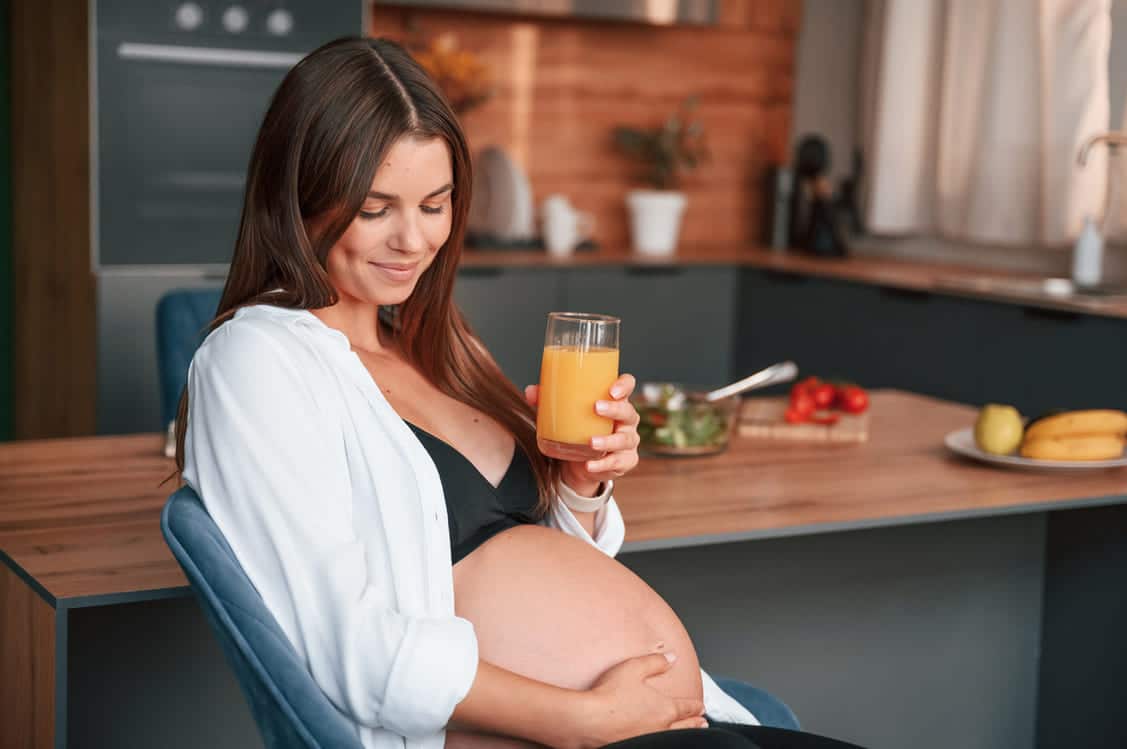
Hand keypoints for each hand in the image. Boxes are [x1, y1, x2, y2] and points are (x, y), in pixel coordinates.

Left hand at [524, 374, 640, 493]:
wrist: (578, 464)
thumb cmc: (576, 429)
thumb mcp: (563, 414)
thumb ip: (548, 401)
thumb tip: (530, 391)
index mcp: (615, 401)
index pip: (627, 385)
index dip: (624, 385)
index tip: (611, 389)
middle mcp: (626, 420)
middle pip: (628, 412)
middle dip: (614, 409)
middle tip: (596, 408)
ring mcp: (627, 441)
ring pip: (625, 439)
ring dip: (608, 441)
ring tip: (591, 442)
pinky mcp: (625, 461)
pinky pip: (618, 463)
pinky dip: (603, 465)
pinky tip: (590, 465)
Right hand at [570, 652, 706, 748]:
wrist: (589, 721)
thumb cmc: (609, 694)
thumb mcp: (634, 668)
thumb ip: (656, 662)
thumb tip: (673, 657)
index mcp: (664, 708)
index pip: (686, 707)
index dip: (695, 706)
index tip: (701, 707)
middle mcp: (661, 727)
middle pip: (685, 727)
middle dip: (695, 723)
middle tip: (703, 723)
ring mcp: (649, 740)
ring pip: (674, 738)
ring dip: (684, 735)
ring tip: (689, 736)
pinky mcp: (636, 747)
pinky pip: (658, 744)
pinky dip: (667, 742)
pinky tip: (662, 741)